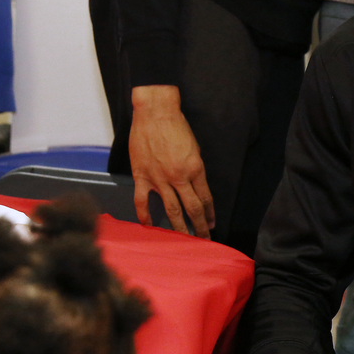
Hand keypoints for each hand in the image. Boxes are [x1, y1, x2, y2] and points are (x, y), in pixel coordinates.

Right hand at [128, 85, 215, 238]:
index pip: (205, 199)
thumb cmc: (177, 127)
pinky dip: (145, 215)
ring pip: (171, 210)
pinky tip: (148, 226)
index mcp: (195, 169)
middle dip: (199, 227)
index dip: (209, 214)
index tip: (211, 224)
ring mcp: (159, 178)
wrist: (155, 112)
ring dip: (178, 227)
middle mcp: (179, 177)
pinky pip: (142, 201)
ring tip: (184, 240)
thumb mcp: (194, 149)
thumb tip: (195, 188)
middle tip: (204, 240)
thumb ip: (195, 170)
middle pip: (192, 209)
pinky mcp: (142, 175)